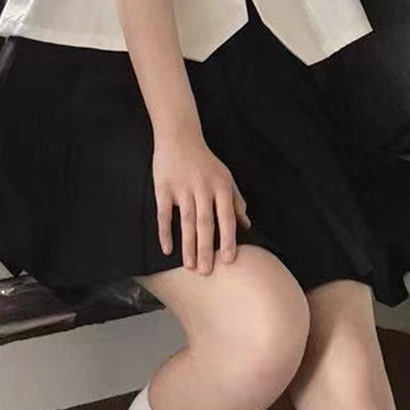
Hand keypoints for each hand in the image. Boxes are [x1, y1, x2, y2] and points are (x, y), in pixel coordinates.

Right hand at [153, 126, 251, 274]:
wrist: (180, 137)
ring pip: (186, 221)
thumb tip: (246, 224)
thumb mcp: (225, 177)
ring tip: (189, 267)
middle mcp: (203, 188)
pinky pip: (164, 214)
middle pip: (205, 223)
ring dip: (188, 246)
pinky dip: (165, 232)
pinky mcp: (163, 188)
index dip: (227, 239)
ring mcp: (183, 188)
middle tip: (206, 272)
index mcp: (221, 186)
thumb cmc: (205, 161)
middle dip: (206, 249)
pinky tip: (167, 249)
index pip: (226, 217)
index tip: (228, 260)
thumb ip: (236, 200)